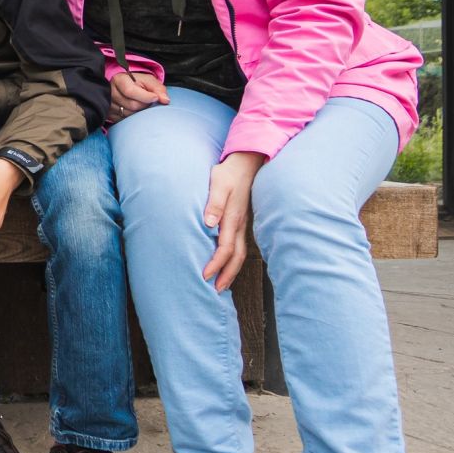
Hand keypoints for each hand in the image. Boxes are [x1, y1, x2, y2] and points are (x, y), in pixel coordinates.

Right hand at [106, 71, 167, 124]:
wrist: (124, 86)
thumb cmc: (137, 82)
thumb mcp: (149, 80)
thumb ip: (158, 89)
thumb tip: (165, 100)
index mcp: (119, 80)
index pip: (130, 91)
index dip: (145, 96)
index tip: (155, 97)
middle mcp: (111, 92)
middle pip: (132, 105)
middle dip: (145, 104)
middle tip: (148, 100)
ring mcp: (109, 105)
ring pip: (129, 114)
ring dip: (140, 112)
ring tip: (141, 104)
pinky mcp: (109, 115)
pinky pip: (124, 120)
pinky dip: (133, 117)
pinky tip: (135, 110)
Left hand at [201, 151, 264, 291]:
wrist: (249, 162)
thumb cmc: (230, 172)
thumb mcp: (219, 183)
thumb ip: (214, 203)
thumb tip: (209, 224)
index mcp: (233, 218)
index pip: (225, 248)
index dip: (216, 264)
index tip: (204, 276)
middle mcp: (241, 224)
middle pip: (237, 257)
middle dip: (226, 275)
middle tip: (215, 291)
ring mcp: (244, 223)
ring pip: (241, 253)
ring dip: (232, 270)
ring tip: (223, 284)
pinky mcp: (244, 220)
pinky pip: (241, 245)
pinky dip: (235, 259)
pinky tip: (228, 264)